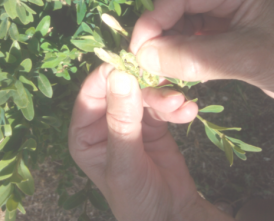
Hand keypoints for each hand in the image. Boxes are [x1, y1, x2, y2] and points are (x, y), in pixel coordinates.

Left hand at [69, 64, 233, 220]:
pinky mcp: (154, 122)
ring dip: (165, 98)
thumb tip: (119, 75)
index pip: (92, 92)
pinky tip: (189, 113)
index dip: (111, 76)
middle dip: (146, 88)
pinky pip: (163, 105)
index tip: (134, 67)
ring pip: (145, 93)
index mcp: (84, 132)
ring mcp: (131, 120)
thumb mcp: (125, 163)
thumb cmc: (136, 197)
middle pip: (122, 88)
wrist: (171, 215)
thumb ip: (122, 120)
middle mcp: (104, 122)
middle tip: (169, 92)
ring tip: (181, 107)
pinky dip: (176, 107)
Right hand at [131, 0, 273, 114]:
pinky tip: (176, 68)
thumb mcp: (241, 58)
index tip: (138, 51)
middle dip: (158, 34)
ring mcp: (223, 5)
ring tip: (161, 69)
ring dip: (167, 46)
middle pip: (176, 6)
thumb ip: (190, 57)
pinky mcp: (220, 24)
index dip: (153, 20)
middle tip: (146, 63)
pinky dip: (179, 52)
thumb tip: (143, 57)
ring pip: (179, 21)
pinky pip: (188, 34)